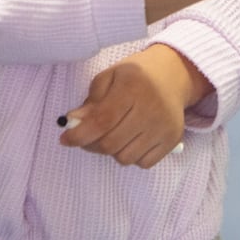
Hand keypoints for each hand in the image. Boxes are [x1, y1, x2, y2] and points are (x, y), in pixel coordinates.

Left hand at [59, 45, 205, 167]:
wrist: (172, 75)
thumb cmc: (135, 76)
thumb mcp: (110, 76)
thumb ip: (92, 99)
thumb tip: (74, 121)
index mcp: (133, 86)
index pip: (102, 120)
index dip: (80, 134)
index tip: (65, 139)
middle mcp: (152, 108)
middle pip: (111, 143)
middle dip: (91, 144)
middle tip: (86, 137)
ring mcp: (164, 126)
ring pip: (125, 157)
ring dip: (112, 151)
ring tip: (112, 135)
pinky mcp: (173, 140)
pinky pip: (143, 163)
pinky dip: (132, 156)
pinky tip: (130, 139)